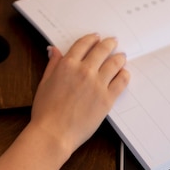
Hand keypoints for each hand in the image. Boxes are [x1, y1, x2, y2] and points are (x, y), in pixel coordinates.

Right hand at [29, 34, 129, 157]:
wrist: (54, 132)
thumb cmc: (46, 110)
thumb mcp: (45, 82)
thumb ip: (53, 64)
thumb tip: (54, 50)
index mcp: (67, 65)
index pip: (83, 44)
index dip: (91, 39)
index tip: (96, 37)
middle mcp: (84, 71)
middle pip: (101, 51)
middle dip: (108, 44)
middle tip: (113, 41)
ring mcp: (98, 84)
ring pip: (113, 64)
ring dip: (118, 57)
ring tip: (121, 56)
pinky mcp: (107, 99)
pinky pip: (120, 82)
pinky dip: (124, 75)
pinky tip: (124, 73)